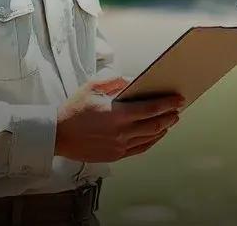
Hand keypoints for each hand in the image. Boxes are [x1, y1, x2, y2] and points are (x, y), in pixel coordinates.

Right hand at [54, 76, 183, 162]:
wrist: (58, 135)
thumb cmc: (73, 110)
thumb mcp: (92, 87)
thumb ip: (115, 81)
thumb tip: (133, 81)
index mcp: (117, 114)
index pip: (150, 109)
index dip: (167, 104)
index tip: (178, 100)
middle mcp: (121, 132)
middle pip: (155, 125)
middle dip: (170, 116)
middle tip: (178, 109)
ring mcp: (119, 146)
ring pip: (150, 138)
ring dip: (164, 128)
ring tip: (171, 120)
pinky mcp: (116, 155)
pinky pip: (141, 148)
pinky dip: (152, 141)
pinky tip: (157, 134)